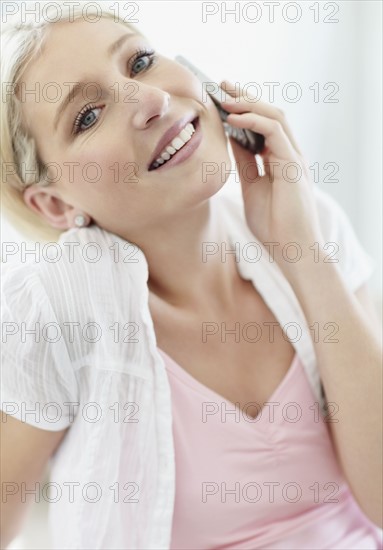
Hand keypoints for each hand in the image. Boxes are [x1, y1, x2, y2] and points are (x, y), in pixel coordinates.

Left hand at [220, 80, 324, 275]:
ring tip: (225, 97)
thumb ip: (246, 163)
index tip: (221, 99)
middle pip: (270, 115)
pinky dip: (254, 120)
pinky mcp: (293, 165)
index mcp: (280, 160)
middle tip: (221, 86)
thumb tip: (231, 140)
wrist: (292, 250)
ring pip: (275, 117)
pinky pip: (275, 132)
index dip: (243, 110)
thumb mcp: (252, 187)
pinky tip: (235, 116)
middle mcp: (290, 154)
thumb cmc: (274, 225)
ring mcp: (294, 158)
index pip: (262, 126)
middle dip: (245, 98)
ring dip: (249, 103)